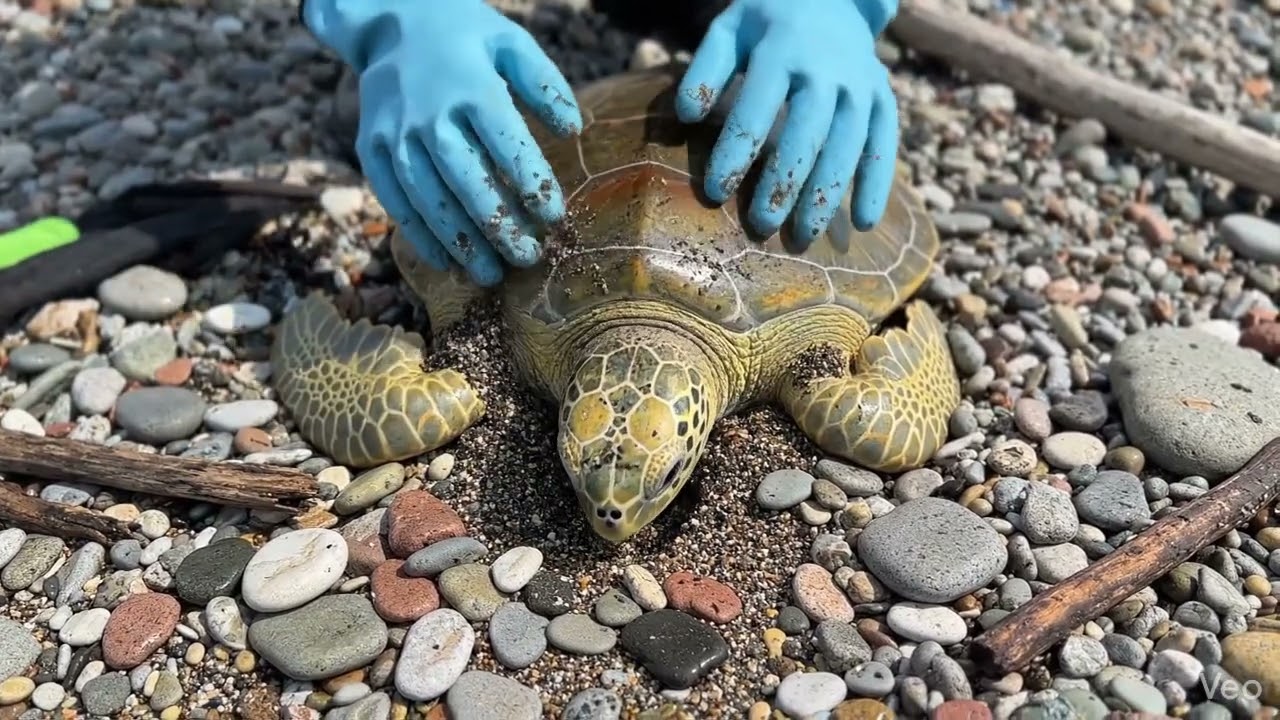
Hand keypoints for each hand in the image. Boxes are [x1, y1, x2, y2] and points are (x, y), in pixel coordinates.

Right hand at [302, 0, 581, 285]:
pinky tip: (446, 262)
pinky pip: (394, 199)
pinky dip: (418, 234)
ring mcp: (394, 134)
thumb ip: (544, 83)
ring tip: (490, 273)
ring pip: (429, 198)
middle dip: (498, 226)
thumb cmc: (464, 35)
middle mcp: (429, 114)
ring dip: (460, 241)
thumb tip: (573, 129)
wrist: (389, 18)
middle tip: (528, 259)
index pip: (505, 143)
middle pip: (466, 180)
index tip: (553, 217)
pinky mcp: (369, 148)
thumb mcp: (510, 42)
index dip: (530, 183)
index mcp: (471, 86)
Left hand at [676, 0, 899, 244]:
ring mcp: (861, 84)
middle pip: (807, 133)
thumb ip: (706, 69)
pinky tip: (862, 223)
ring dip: (826, 194)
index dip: (736, 151)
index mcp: (783, 48)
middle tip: (761, 226)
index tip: (715, 191)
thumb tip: (686, 116)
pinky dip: (876, 183)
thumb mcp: (730, 29)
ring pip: (848, 145)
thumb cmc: (766, 22)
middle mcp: (828, 68)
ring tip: (803, 237)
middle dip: (784, 182)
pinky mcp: (884, 98)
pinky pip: (884, 145)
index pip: (757, 107)